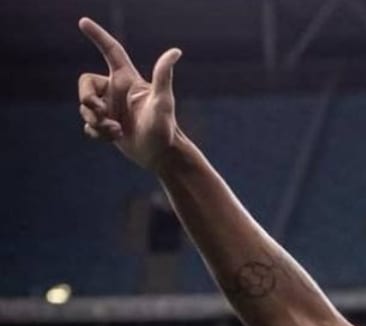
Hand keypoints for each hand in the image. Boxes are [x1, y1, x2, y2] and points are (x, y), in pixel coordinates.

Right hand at [77, 17, 182, 170]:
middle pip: (85, 84)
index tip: (83, 22)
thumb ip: (163, 76)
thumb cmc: (165, 129)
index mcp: (127, 80)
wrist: (162, 156)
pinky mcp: (107, 125)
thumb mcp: (163, 102)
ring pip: (85, 108)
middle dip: (86, 100)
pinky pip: (88, 125)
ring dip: (96, 122)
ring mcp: (111, 108)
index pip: (111, 51)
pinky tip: (114, 138)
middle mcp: (117, 91)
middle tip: (101, 113)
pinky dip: (97, 133)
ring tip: (116, 131)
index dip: (97, 36)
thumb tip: (176, 51)